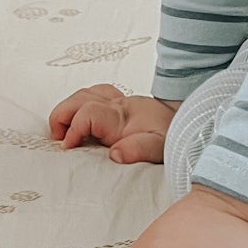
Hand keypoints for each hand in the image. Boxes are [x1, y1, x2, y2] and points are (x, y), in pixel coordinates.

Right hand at [49, 84, 178, 163]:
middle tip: (58, 139)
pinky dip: (80, 104)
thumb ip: (138, 149)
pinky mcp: (119, 104)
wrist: (189, 123)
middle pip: (79, 97)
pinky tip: (79, 120)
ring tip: (63, 132)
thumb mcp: (159, 147)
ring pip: (84, 94)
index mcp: (122, 116)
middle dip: (62, 115)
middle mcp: (117, 105)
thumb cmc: (172, 135)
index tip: (68, 148)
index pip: (87, 113)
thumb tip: (114, 154)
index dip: (72, 129)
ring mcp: (117, 102)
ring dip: (68, 109)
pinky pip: (93, 95)